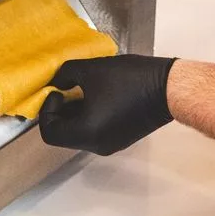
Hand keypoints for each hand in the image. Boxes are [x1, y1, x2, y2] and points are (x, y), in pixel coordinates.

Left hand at [39, 55, 176, 155]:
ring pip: (78, 132)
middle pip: (63, 134)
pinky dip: (87, 115)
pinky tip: (96, 94)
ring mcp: (110, 145)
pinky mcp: (120, 138)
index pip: (49, 133)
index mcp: (87, 133)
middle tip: (66, 88)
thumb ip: (64, 74)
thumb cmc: (129, 79)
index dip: (47, 110)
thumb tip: (56, 82)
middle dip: (59, 110)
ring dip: (73, 112)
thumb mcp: (90, 70)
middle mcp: (96, 146)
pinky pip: (93, 131)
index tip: (57, 91)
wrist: (168, 88)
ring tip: (81, 88)